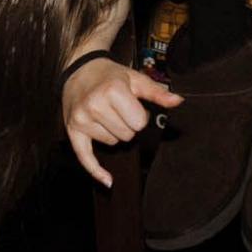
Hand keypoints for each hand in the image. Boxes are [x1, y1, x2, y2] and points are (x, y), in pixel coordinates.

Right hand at [66, 57, 181, 185]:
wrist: (78, 71)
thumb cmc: (109, 75)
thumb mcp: (134, 79)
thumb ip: (156, 93)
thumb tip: (178, 101)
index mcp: (112, 90)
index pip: (139, 122)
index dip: (139, 115)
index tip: (132, 105)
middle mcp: (95, 105)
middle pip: (127, 135)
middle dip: (127, 124)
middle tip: (119, 109)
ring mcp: (82, 119)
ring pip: (112, 143)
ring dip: (113, 132)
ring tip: (106, 114)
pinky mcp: (73, 131)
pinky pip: (85, 157)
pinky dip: (97, 171)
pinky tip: (108, 180)